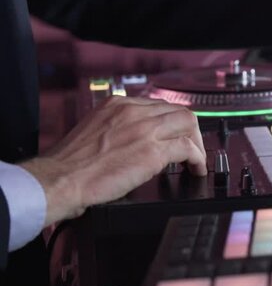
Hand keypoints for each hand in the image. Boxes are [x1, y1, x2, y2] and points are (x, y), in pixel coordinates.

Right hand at [19, 96, 206, 226]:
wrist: (60, 180)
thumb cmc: (70, 165)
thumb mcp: (94, 131)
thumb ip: (117, 128)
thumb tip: (135, 140)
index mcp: (117, 105)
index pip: (159, 105)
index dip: (172, 122)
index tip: (176, 134)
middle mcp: (133, 111)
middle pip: (179, 111)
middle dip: (190, 130)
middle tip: (192, 148)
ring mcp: (145, 129)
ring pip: (188, 124)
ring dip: (198, 143)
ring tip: (196, 160)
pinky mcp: (153, 151)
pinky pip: (188, 149)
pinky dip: (198, 159)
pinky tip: (195, 169)